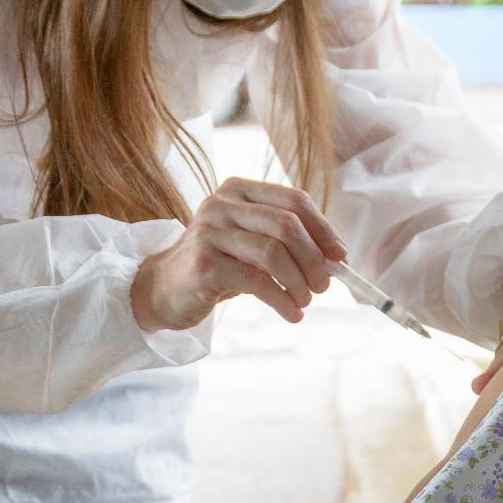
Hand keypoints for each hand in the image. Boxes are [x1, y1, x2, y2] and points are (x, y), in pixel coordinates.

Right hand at [131, 178, 347, 330]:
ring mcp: (209, 232)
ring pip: (273, 253)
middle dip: (314, 258)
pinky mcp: (203, 264)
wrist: (164, 288)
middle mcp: (221, 204)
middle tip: (324, 285)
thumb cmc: (218, 264)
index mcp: (238, 190)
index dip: (323, 229)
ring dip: (299, 282)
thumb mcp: (251, 243)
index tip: (339, 257)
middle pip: (287, 225)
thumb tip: (335, 259)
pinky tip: (291, 313)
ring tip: (306, 301)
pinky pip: (256, 281)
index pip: (294, 200)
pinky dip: (282, 299)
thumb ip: (286, 241)